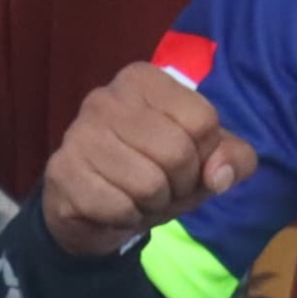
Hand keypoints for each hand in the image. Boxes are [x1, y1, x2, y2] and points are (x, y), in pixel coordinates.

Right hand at [42, 64, 257, 256]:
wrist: (100, 211)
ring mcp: (77, 133)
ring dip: (154, 203)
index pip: (203, 120)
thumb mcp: (210, 161)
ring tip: (139, 195)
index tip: (188, 161)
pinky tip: (115, 206)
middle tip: (164, 185)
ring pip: (148, 183)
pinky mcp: (61, 171)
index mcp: (144, 80)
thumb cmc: (160, 172)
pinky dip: (127, 216)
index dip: (206, 155)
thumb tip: (218, 174)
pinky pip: (118, 206)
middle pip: (177, 152)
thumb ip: (235, 159)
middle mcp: (105, 97)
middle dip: (181, 183)